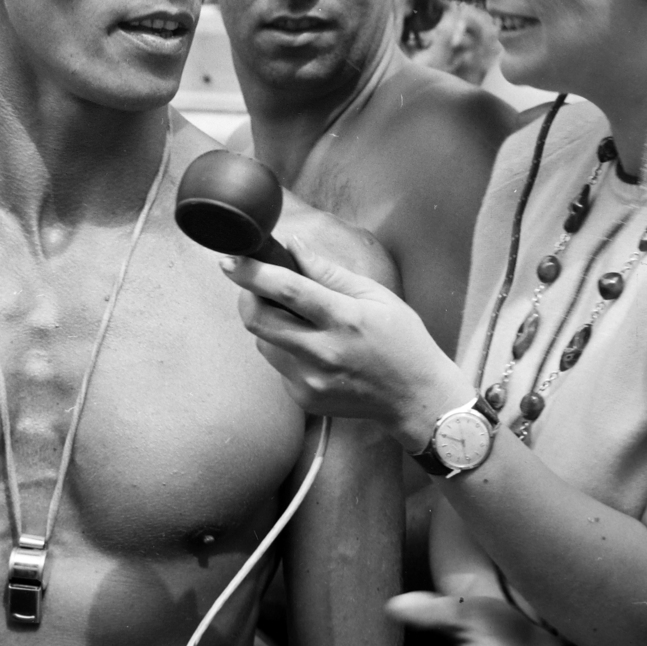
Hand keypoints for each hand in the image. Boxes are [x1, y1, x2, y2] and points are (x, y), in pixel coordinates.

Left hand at [220, 240, 468, 449]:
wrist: (415, 398)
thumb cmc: (401, 340)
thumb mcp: (375, 296)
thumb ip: (329, 272)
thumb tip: (293, 246)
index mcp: (345, 319)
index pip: (288, 291)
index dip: (254, 273)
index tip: (231, 260)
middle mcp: (323, 352)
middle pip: (259, 320)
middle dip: (247, 296)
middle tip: (256, 284)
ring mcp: (311, 380)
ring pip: (263, 342)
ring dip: (269, 323)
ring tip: (299, 320)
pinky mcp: (304, 398)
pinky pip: (278, 364)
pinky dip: (286, 349)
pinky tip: (314, 349)